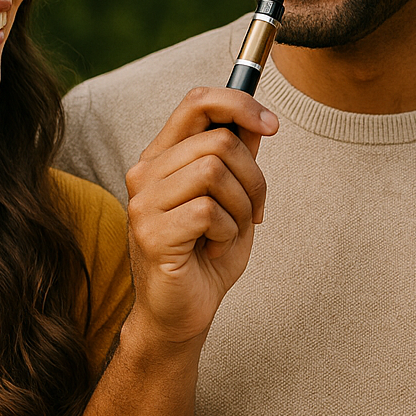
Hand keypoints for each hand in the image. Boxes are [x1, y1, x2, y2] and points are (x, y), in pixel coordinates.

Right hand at [123, 86, 277, 346]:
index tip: (272, 125)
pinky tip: (216, 248)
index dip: (240, 104)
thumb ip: (237, 159)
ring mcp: (143, 203)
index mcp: (162, 156)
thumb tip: (258, 121)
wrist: (181, 313)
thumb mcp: (231, 198)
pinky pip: (209, 211)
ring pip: (215, 172)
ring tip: (230, 232)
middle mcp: (145, 172)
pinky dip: (228, 232)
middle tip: (255, 211)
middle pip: (220, 141)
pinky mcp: (150, 233)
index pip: (197, 102)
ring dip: (241, 206)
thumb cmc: (206, 255)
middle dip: (254, 177)